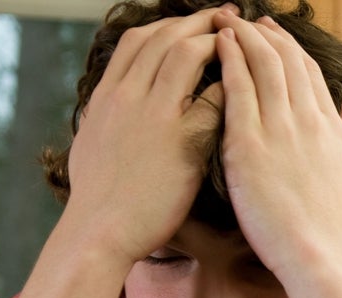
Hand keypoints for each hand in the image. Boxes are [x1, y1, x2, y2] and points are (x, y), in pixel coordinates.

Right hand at [65, 7, 225, 262]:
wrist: (99, 232)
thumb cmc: (99, 200)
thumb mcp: (92, 145)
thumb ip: (109, 119)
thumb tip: (114, 106)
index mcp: (106, 96)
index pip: (138, 41)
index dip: (170, 26)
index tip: (194, 24)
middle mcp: (126, 96)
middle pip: (164, 37)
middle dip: (200, 21)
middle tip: (229, 15)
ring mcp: (151, 115)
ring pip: (184, 54)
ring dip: (217, 41)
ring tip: (244, 39)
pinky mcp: (178, 140)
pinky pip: (209, 98)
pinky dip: (229, 86)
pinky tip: (248, 86)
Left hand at [213, 10, 341, 278]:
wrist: (315, 253)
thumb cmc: (329, 227)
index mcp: (328, 130)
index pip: (310, 75)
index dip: (291, 48)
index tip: (274, 34)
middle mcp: (307, 122)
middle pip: (287, 61)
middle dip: (265, 34)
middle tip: (245, 18)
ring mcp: (279, 130)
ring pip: (263, 65)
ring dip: (244, 36)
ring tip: (225, 20)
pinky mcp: (250, 144)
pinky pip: (238, 89)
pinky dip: (229, 60)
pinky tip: (218, 44)